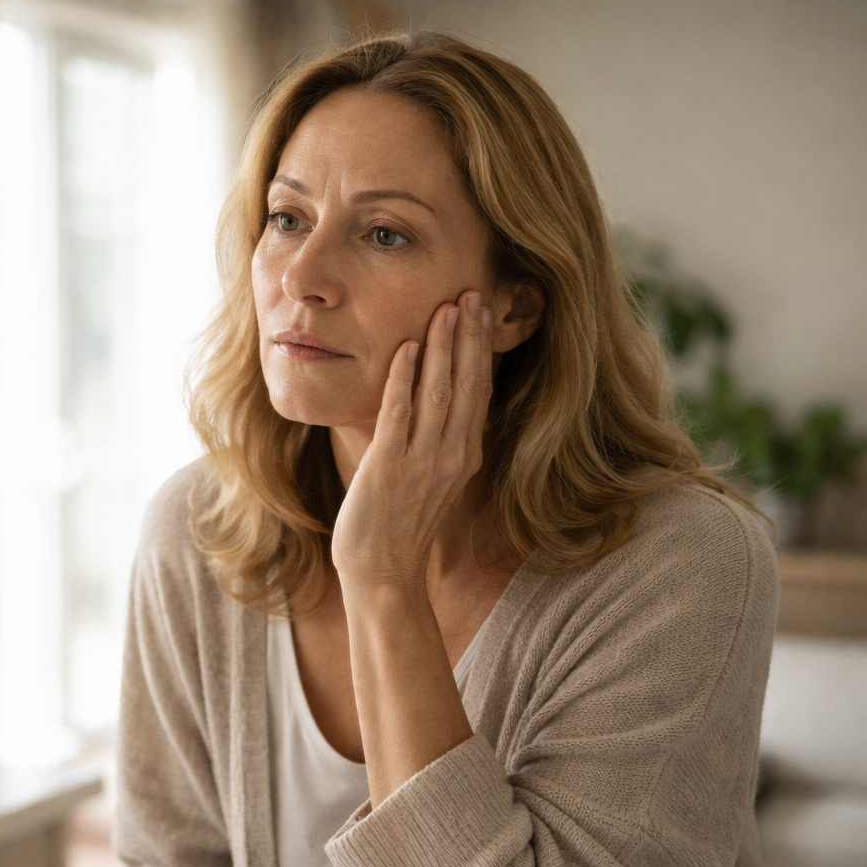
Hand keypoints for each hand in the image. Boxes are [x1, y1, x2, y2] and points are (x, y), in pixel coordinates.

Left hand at [331, 290, 493, 592]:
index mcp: (464, 455)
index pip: (479, 391)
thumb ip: (438, 442)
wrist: (384, 573)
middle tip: (472, 292)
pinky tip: (405, 348)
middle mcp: (451, 455)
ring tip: (445, 307)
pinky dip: (404, 379)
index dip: (480, 349)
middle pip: (467, 384)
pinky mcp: (389, 468)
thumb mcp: (431, 479)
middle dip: (469, 337)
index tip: (482, 312)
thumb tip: (437, 404)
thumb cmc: (400, 526)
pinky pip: (399, 414)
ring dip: (442, 348)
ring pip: (439, 393)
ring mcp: (423, 462)